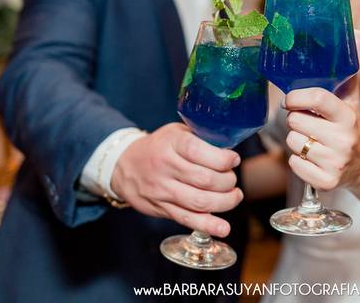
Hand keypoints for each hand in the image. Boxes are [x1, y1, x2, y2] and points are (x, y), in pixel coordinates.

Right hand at [111, 122, 242, 236]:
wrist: (124, 165)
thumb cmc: (159, 146)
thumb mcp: (176, 131)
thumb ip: (201, 137)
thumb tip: (231, 149)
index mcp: (171, 142)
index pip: (198, 151)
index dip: (222, 158)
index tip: (234, 159)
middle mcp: (165, 166)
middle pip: (204, 179)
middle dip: (227, 181)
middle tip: (232, 179)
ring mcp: (162, 190)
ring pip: (200, 201)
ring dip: (225, 201)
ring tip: (234, 196)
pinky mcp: (162, 209)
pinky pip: (187, 219)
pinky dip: (208, 225)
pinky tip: (223, 228)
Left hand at [283, 30, 359, 190]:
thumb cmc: (351, 126)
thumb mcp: (352, 99)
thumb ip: (352, 68)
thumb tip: (358, 33)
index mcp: (347, 115)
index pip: (316, 98)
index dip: (296, 97)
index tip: (290, 100)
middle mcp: (343, 140)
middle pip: (296, 122)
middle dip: (297, 121)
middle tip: (308, 124)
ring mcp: (336, 162)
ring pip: (293, 144)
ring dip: (297, 141)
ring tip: (312, 141)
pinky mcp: (327, 182)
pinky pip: (294, 166)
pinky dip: (298, 163)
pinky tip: (313, 159)